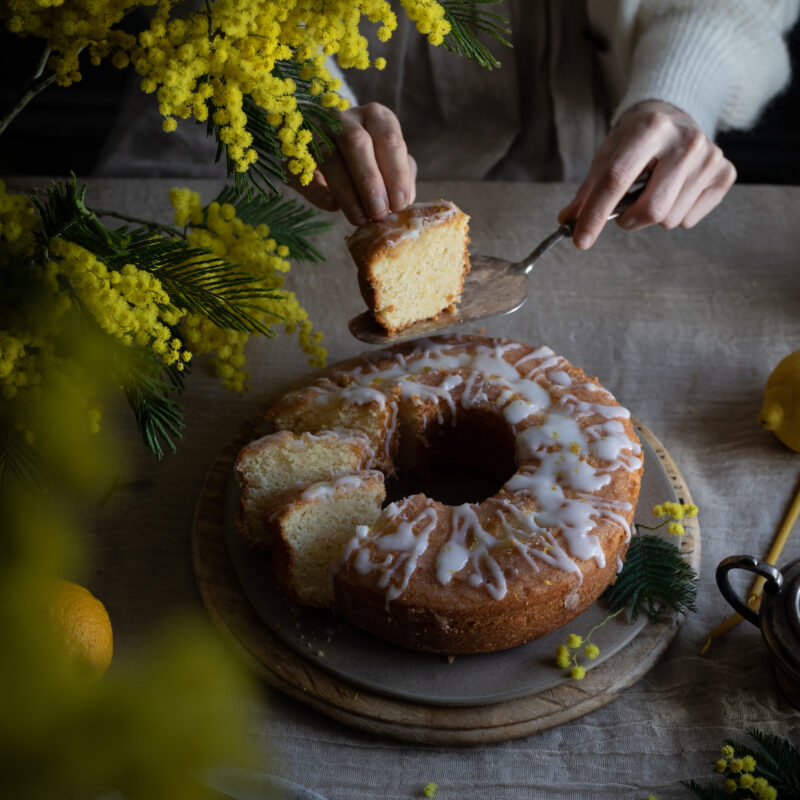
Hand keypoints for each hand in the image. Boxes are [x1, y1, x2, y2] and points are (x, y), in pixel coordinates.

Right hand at [293, 102, 416, 225]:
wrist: (318, 148)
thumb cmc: (365, 161)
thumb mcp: (387, 163)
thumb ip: (397, 177)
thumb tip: (402, 201)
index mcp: (376, 118)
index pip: (389, 140)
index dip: (396, 173)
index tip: (400, 204)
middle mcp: (346, 117)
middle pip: (357, 142)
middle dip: (369, 181)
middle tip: (378, 214)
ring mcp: (316, 129)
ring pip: (330, 156)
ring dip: (347, 192)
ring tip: (360, 219)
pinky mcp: (294, 149)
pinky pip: (305, 171)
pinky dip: (319, 192)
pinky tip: (333, 207)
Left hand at [558, 101, 736, 248]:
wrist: (673, 119)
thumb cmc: (635, 142)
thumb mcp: (607, 156)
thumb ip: (587, 191)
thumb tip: (567, 222)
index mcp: (650, 129)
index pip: (617, 180)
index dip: (595, 214)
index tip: (579, 240)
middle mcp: (686, 140)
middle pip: (651, 209)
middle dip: (628, 221)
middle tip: (623, 212)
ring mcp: (711, 157)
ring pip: (669, 219)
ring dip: (651, 217)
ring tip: (652, 192)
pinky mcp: (726, 174)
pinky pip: (688, 220)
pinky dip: (674, 215)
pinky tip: (675, 192)